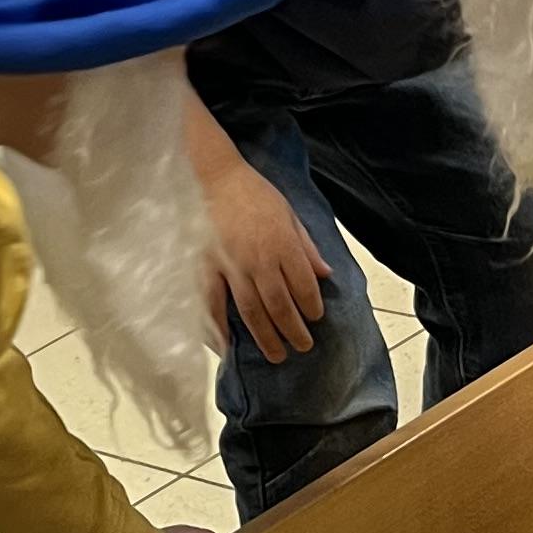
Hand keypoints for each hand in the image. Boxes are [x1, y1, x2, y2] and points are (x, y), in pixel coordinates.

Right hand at [202, 158, 329, 362]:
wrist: (213, 177)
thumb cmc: (253, 192)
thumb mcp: (289, 213)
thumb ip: (306, 247)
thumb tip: (325, 274)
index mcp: (283, 245)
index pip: (304, 287)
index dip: (312, 307)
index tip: (316, 318)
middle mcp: (259, 260)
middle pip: (280, 306)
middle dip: (294, 331)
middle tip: (303, 346)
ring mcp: (231, 266)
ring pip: (252, 312)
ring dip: (266, 337)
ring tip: (277, 355)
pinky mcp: (207, 268)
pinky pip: (213, 304)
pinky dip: (218, 328)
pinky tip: (227, 347)